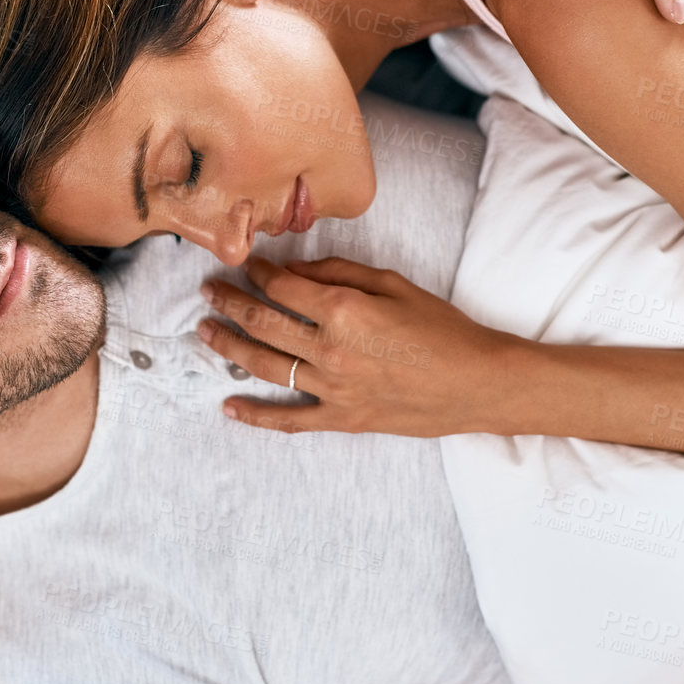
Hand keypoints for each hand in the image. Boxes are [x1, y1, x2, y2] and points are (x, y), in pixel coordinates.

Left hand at [195, 256, 510, 434]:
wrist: (478, 383)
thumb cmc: (443, 329)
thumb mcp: (395, 284)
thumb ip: (341, 273)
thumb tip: (298, 269)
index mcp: (344, 311)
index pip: (284, 287)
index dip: (259, 272)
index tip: (247, 264)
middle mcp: (330, 350)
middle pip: (263, 323)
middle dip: (230, 303)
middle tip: (209, 291)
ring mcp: (333, 389)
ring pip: (264, 366)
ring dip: (228, 347)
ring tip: (205, 331)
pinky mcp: (342, 418)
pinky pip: (289, 420)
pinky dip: (256, 416)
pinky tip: (229, 407)